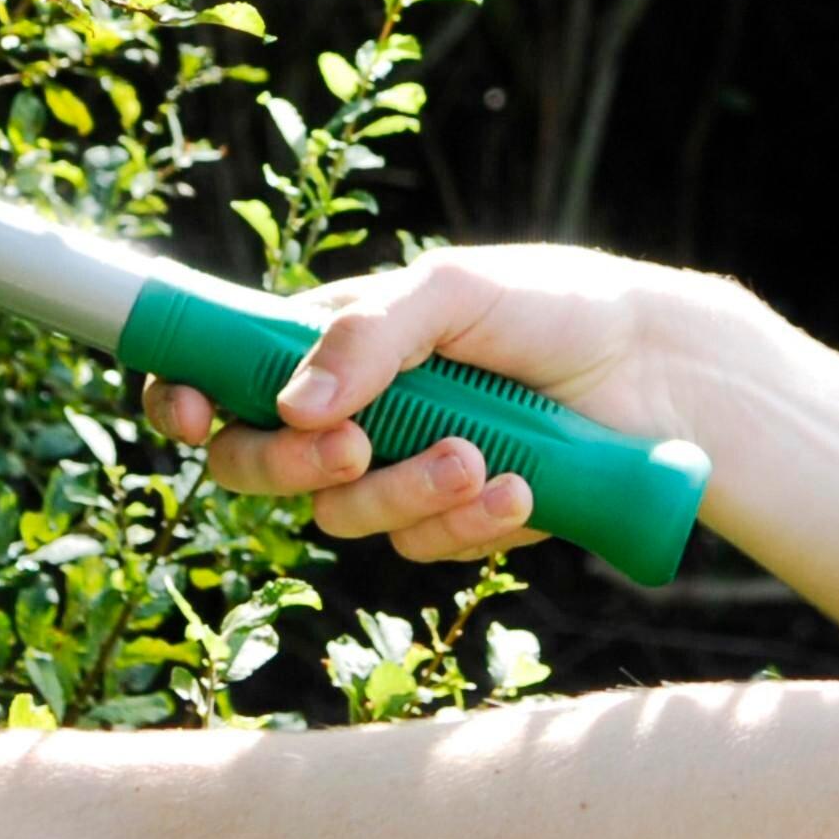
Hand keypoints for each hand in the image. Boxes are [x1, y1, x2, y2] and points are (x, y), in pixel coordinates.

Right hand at [146, 243, 721, 565]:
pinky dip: (465, 522)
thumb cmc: (550, 305)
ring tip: (480, 458)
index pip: (221, 371)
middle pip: (258, 463)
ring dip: (405, 493)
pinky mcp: (452, 520)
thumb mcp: (453, 291)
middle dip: (293, 466)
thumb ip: (366, 336)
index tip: (185, 414)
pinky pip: (421, 547)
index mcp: (331, 339)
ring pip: (342, 517)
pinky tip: (519, 486)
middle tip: (355, 448)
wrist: (655, 370)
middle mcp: (351, 408)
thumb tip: (290, 405)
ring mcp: (397, 469)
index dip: (183, 398)